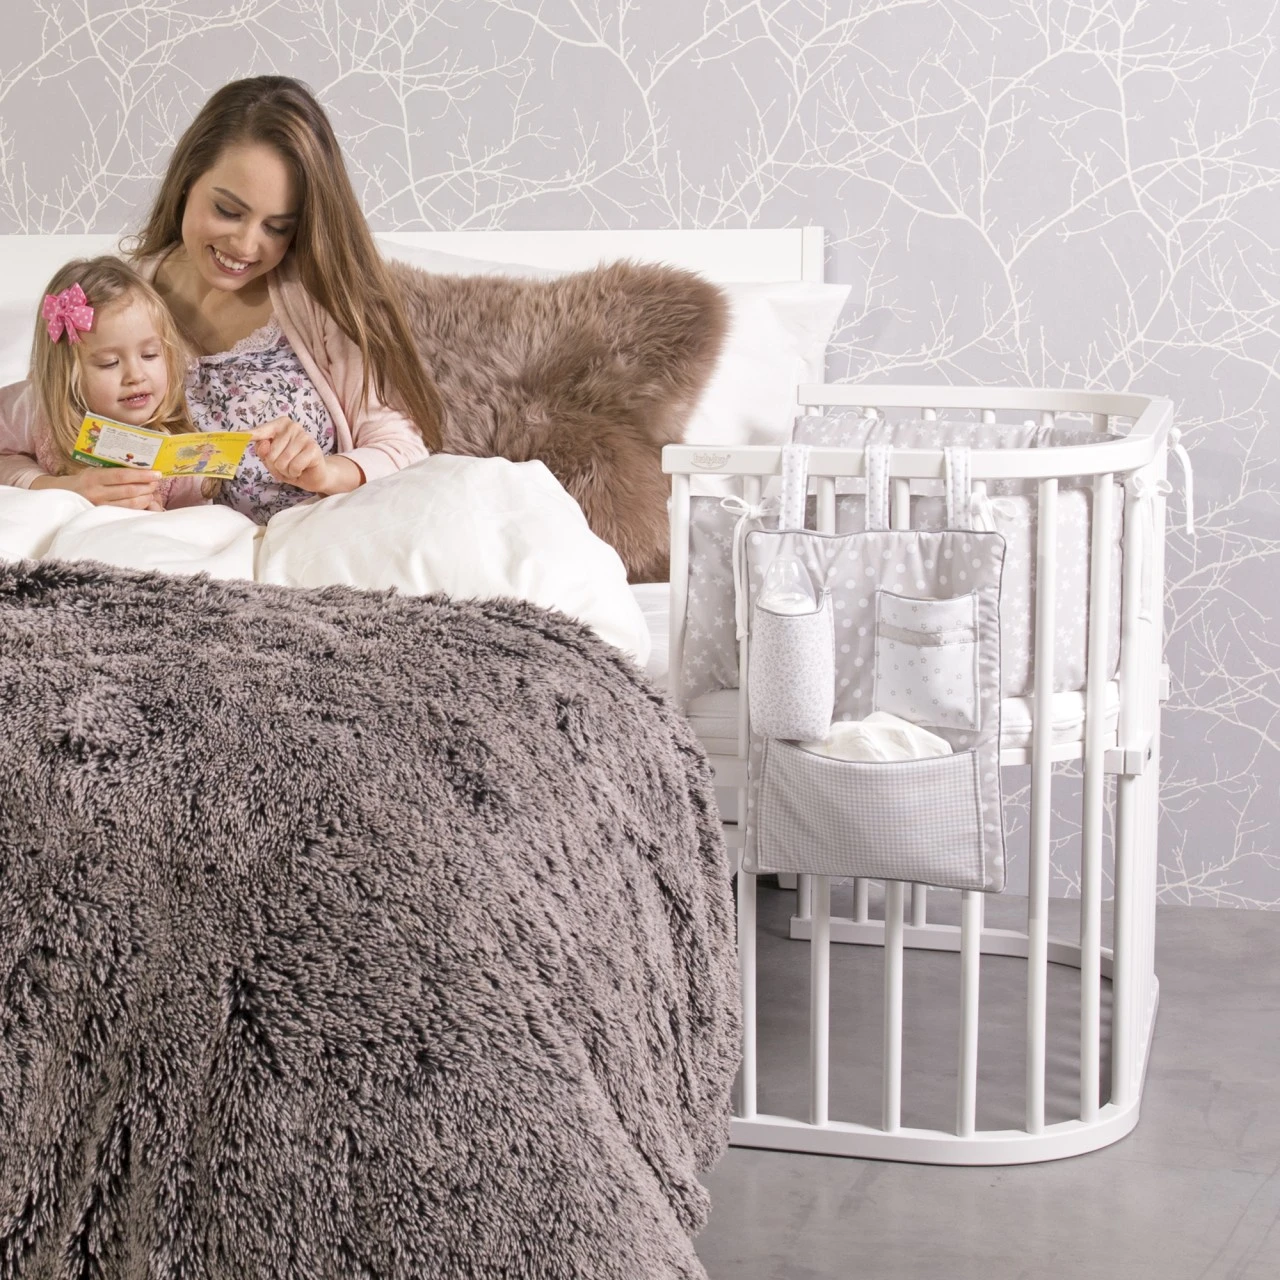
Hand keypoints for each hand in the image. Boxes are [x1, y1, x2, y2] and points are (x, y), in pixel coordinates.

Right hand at [33, 467, 163, 509]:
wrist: (63, 495)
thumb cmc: (85, 480)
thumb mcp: (95, 471)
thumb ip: (113, 470)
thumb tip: (141, 466)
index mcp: (94, 477)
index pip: (122, 476)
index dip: (142, 475)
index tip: (156, 473)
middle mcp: (96, 492)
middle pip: (129, 490)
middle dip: (147, 486)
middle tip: (157, 482)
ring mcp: (100, 506)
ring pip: (130, 504)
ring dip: (146, 497)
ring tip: (152, 492)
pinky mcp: (103, 515)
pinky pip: (125, 512)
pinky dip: (139, 507)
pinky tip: (145, 502)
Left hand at [250, 417, 362, 495]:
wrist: (314, 475)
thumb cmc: (291, 464)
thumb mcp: (272, 459)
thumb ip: (263, 451)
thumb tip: (263, 444)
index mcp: (280, 425)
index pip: (260, 431)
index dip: (248, 435)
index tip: (236, 434)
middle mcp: (292, 426)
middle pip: (270, 454)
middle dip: (276, 466)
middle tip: (286, 466)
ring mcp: (304, 436)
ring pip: (282, 462)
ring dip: (286, 471)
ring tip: (294, 468)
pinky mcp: (313, 448)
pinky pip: (294, 466)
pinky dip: (295, 473)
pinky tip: (302, 469)